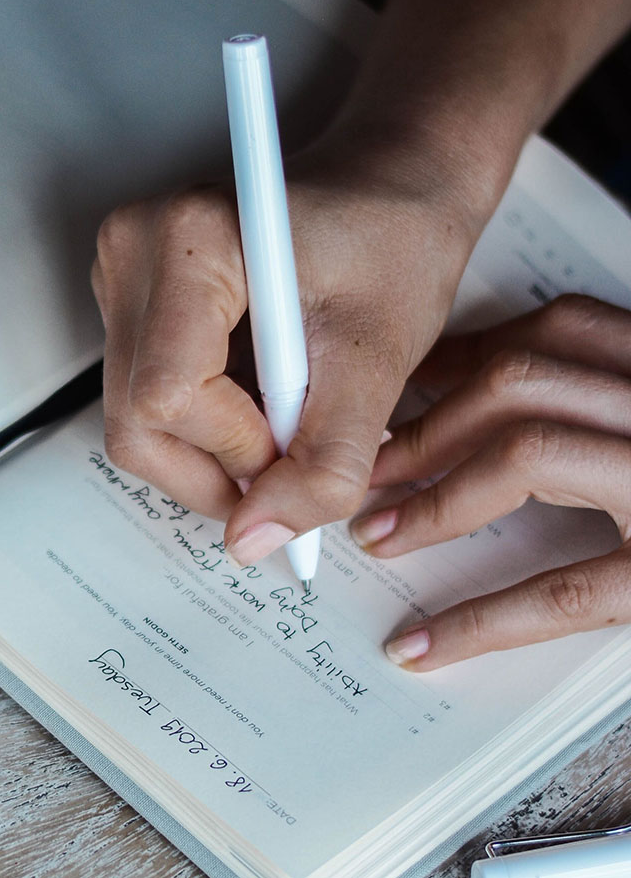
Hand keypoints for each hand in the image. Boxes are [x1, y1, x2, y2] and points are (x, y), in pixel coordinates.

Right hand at [91, 139, 482, 558]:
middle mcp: (129, 251)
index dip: (239, 450)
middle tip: (295, 460)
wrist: (390, 188)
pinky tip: (260, 396)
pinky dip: (205, 425)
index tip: (306, 446)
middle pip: (136, 422)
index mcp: (185, 239)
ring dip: (215, 450)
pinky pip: (142, 402)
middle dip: (219, 467)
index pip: (169, 398)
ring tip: (287, 416)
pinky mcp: (126, 302)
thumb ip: (323, 463)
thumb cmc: (394, 243)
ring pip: (134, 423)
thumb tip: (253, 542)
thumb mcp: (378, 362)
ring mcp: (118, 276)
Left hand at [352, 295, 630, 670]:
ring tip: (381, 537)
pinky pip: (572, 588)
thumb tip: (484, 393)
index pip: (555, 332)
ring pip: (535, 449)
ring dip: (439, 496)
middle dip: (425, 427)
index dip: (458, 362)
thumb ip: (607, 397)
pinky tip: (426, 645)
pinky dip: (485, 619)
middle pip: (523, 381)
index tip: (398, 397)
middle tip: (370, 473)